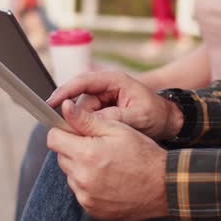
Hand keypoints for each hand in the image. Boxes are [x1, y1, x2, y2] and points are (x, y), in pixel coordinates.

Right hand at [47, 71, 182, 140]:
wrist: (169, 120)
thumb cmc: (157, 115)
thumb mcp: (138, 117)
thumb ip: (113, 117)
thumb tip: (88, 121)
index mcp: (114, 80)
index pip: (83, 81)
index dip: (64, 91)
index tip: (51, 103)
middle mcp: (105, 87)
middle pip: (79, 101)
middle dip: (76, 118)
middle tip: (78, 135)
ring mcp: (104, 98)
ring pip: (83, 113)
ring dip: (85, 126)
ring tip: (98, 139)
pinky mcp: (103, 110)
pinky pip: (89, 119)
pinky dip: (89, 130)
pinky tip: (95, 140)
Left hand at [47, 100, 167, 220]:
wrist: (163, 186)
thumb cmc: (143, 154)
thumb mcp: (117, 129)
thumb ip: (86, 119)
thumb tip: (64, 106)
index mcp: (86, 154)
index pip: (53, 139)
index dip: (62, 131)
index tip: (74, 130)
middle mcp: (82, 178)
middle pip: (61, 157)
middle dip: (73, 149)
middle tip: (97, 147)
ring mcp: (86, 196)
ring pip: (70, 175)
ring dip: (81, 168)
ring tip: (106, 164)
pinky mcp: (91, 209)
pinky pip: (80, 192)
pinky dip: (89, 185)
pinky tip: (108, 180)